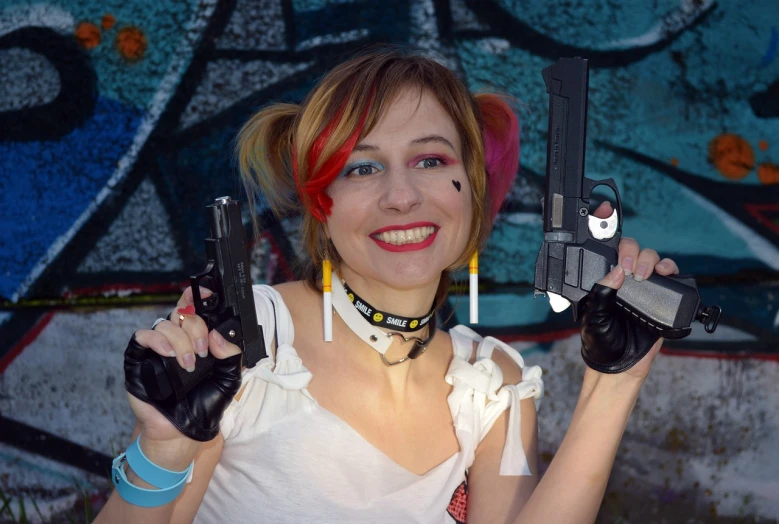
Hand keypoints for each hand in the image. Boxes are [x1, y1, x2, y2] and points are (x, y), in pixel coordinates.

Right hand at [124, 286, 242, 444]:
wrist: (184, 430)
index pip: (194, 308)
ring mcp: (156, 348)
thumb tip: (218, 334)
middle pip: (181, 313)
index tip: (207, 293)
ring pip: (164, 324)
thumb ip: (230, 354)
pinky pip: (141, 337)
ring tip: (188, 364)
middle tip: (203, 351)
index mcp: (196, 338)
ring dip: (180, 340)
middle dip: (195, 327)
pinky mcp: (138, 359)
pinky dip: (157, 340)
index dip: (198, 296)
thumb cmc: (205, 404)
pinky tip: (168, 353)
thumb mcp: (229, 378)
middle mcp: (176, 339)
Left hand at [580, 202, 679, 380]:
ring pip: (651, 259)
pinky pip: (670, 277)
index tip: (605, 214)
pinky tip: (666, 273)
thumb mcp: (593, 316)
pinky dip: (671, 269)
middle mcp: (622, 279)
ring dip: (651, 259)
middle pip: (631, 250)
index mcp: (601, 280)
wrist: (620, 366)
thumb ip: (602, 291)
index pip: (605, 251)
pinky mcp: (660, 298)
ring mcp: (642, 287)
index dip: (605, 231)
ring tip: (645, 275)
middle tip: (630, 270)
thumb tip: (617, 270)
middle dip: (632, 252)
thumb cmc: (600, 341)